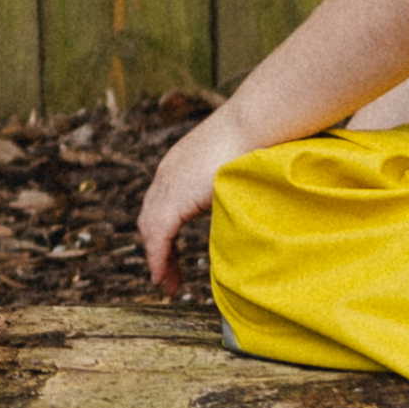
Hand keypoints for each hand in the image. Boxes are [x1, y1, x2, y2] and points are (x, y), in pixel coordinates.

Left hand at [133, 94, 255, 288]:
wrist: (253, 124)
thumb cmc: (257, 140)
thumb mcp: (237, 168)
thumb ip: (231, 188)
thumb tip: (245, 205)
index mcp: (179, 166)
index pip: (162, 204)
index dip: (164, 231)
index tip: (172, 252)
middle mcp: (167, 174)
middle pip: (151, 218)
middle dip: (158, 248)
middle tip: (167, 275)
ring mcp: (168, 184)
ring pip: (151, 229)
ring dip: (157, 258)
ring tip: (166, 283)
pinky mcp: (173, 198)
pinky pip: (159, 235)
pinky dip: (158, 257)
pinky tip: (161, 276)